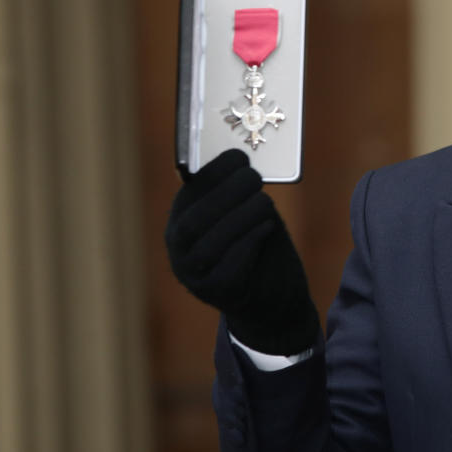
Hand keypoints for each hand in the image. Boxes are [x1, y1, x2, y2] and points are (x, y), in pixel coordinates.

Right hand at [164, 149, 318, 354]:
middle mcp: (180, 248)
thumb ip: (238, 194)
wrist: (271, 294)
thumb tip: (246, 165)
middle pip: (193, 220)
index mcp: (182, 219)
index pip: (188, 193)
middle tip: (254, 178)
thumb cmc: (257, 243)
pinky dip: (248, 243)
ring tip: (265, 203)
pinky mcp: (217, 293)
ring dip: (240, 217)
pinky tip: (266, 228)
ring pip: (209, 245)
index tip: (239, 157)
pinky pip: (228, 269)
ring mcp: (195, 274)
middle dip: (226, 193)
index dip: (213, 172)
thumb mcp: (244, 212)